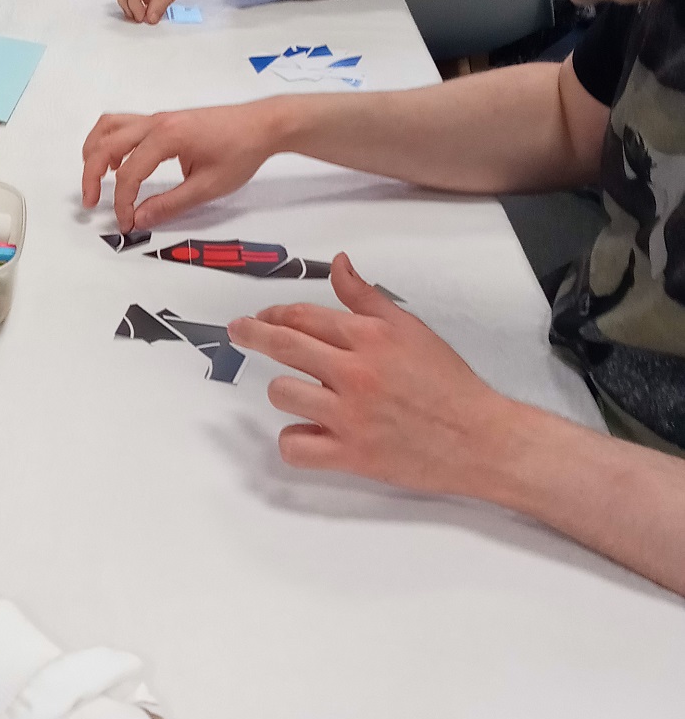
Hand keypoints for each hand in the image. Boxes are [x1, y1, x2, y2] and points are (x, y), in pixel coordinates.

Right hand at [81, 100, 283, 229]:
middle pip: (106, 144)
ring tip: (95, 178)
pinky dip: (112, 142)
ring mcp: (158, 118)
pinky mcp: (164, 120)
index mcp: (166, 138)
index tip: (127, 224)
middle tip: (91, 203)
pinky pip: (124, 125)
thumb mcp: (207, 187)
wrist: (263, 125)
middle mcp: (156, 123)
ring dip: (95, 151)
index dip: (122, 202)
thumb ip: (170, 204)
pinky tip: (120, 164)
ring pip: (110, 127)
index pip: (129, 174)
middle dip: (91, 175)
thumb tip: (139, 219)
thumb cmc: (240, 153)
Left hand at [230, 254, 511, 491]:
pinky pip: (295, 446)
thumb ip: (366, 297)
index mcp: (370, 337)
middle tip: (239, 331)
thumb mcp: (411, 329)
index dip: (274, 314)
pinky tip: (309, 433)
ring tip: (303, 395)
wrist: (479, 438)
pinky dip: (296, 440)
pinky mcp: (350, 455)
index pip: (304, 316)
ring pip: (282, 393)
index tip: (262, 317)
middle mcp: (355, 372)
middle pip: (283, 345)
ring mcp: (349, 416)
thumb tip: (338, 263)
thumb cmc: (447, 382)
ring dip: (286, 391)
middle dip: (251, 333)